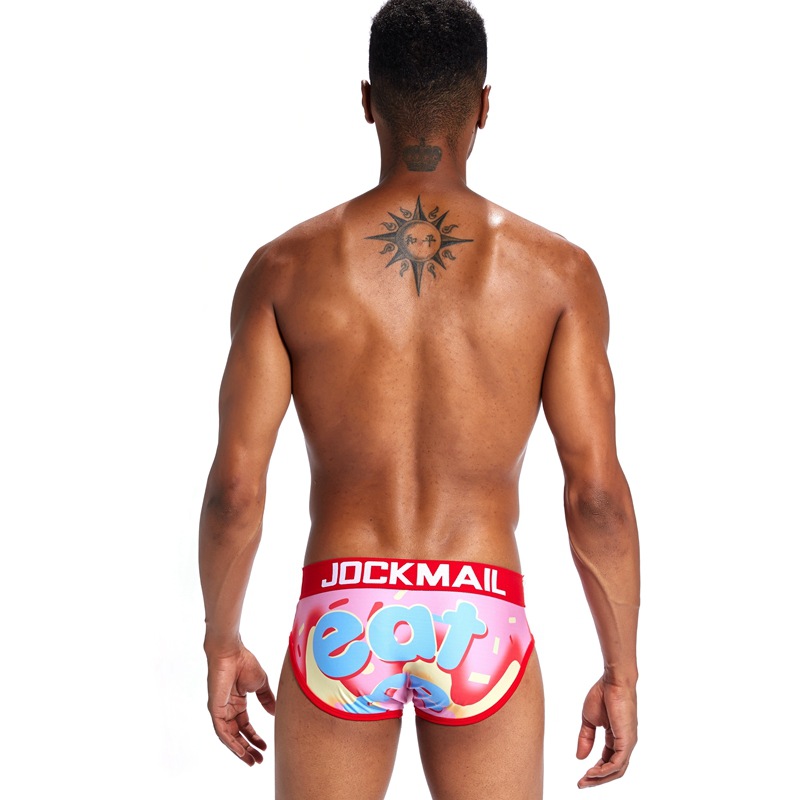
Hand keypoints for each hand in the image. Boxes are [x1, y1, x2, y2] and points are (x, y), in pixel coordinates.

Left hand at [206, 643, 275, 765]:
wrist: (232, 651)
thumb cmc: (244, 662)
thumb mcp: (260, 684)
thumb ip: (266, 698)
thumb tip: (274, 712)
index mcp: (237, 703)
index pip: (245, 726)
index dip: (254, 737)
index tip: (265, 747)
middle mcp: (227, 709)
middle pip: (237, 735)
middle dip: (247, 749)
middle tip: (257, 761)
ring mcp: (220, 710)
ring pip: (229, 737)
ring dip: (240, 750)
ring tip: (251, 760)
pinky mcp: (215, 709)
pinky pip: (221, 731)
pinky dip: (230, 743)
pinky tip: (240, 751)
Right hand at [576, 676, 637, 787]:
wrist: (613, 681)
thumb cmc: (602, 694)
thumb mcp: (589, 719)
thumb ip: (586, 738)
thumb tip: (580, 757)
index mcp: (615, 738)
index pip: (607, 760)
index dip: (594, 770)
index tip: (581, 777)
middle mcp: (624, 743)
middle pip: (613, 770)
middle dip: (597, 779)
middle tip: (581, 784)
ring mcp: (627, 743)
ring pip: (616, 770)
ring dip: (600, 778)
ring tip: (585, 781)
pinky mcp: (627, 741)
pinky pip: (618, 763)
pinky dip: (605, 771)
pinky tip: (592, 772)